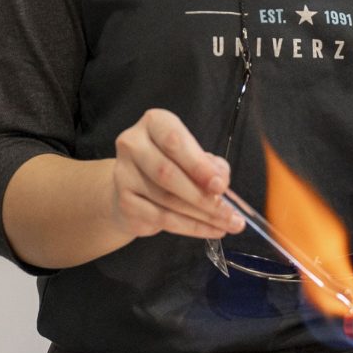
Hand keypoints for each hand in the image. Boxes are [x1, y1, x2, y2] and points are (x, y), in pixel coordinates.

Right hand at [108, 109, 242, 242]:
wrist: (133, 188)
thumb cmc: (170, 165)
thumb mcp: (195, 157)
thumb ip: (211, 165)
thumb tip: (220, 183)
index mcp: (154, 123)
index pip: (174, 141)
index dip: (198, 165)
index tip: (220, 186)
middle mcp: (133, 144)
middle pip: (167, 172)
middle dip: (201, 195)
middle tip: (228, 210)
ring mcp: (124, 174)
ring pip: (166, 199)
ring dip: (201, 215)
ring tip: (227, 223)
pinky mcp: (124, 202)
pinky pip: (161, 218)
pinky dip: (190, 227)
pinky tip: (210, 230)